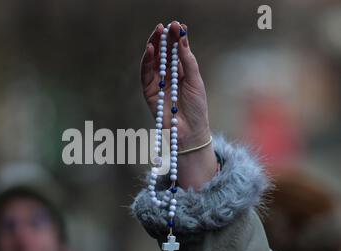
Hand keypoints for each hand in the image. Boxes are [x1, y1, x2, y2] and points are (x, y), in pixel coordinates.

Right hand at [140, 21, 216, 189]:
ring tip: (158, 32)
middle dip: (164, 39)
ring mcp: (157, 85)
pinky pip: (146, 74)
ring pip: (153, 61)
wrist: (190, 133)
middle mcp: (168, 78)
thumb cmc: (197, 108)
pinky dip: (147, 61)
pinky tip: (151, 49)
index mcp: (181, 74)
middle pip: (163, 54)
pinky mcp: (149, 93)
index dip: (176, 39)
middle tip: (165, 26)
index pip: (176, 52)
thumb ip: (187, 60)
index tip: (178, 25)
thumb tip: (183, 38)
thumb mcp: (195, 80)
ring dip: (154, 46)